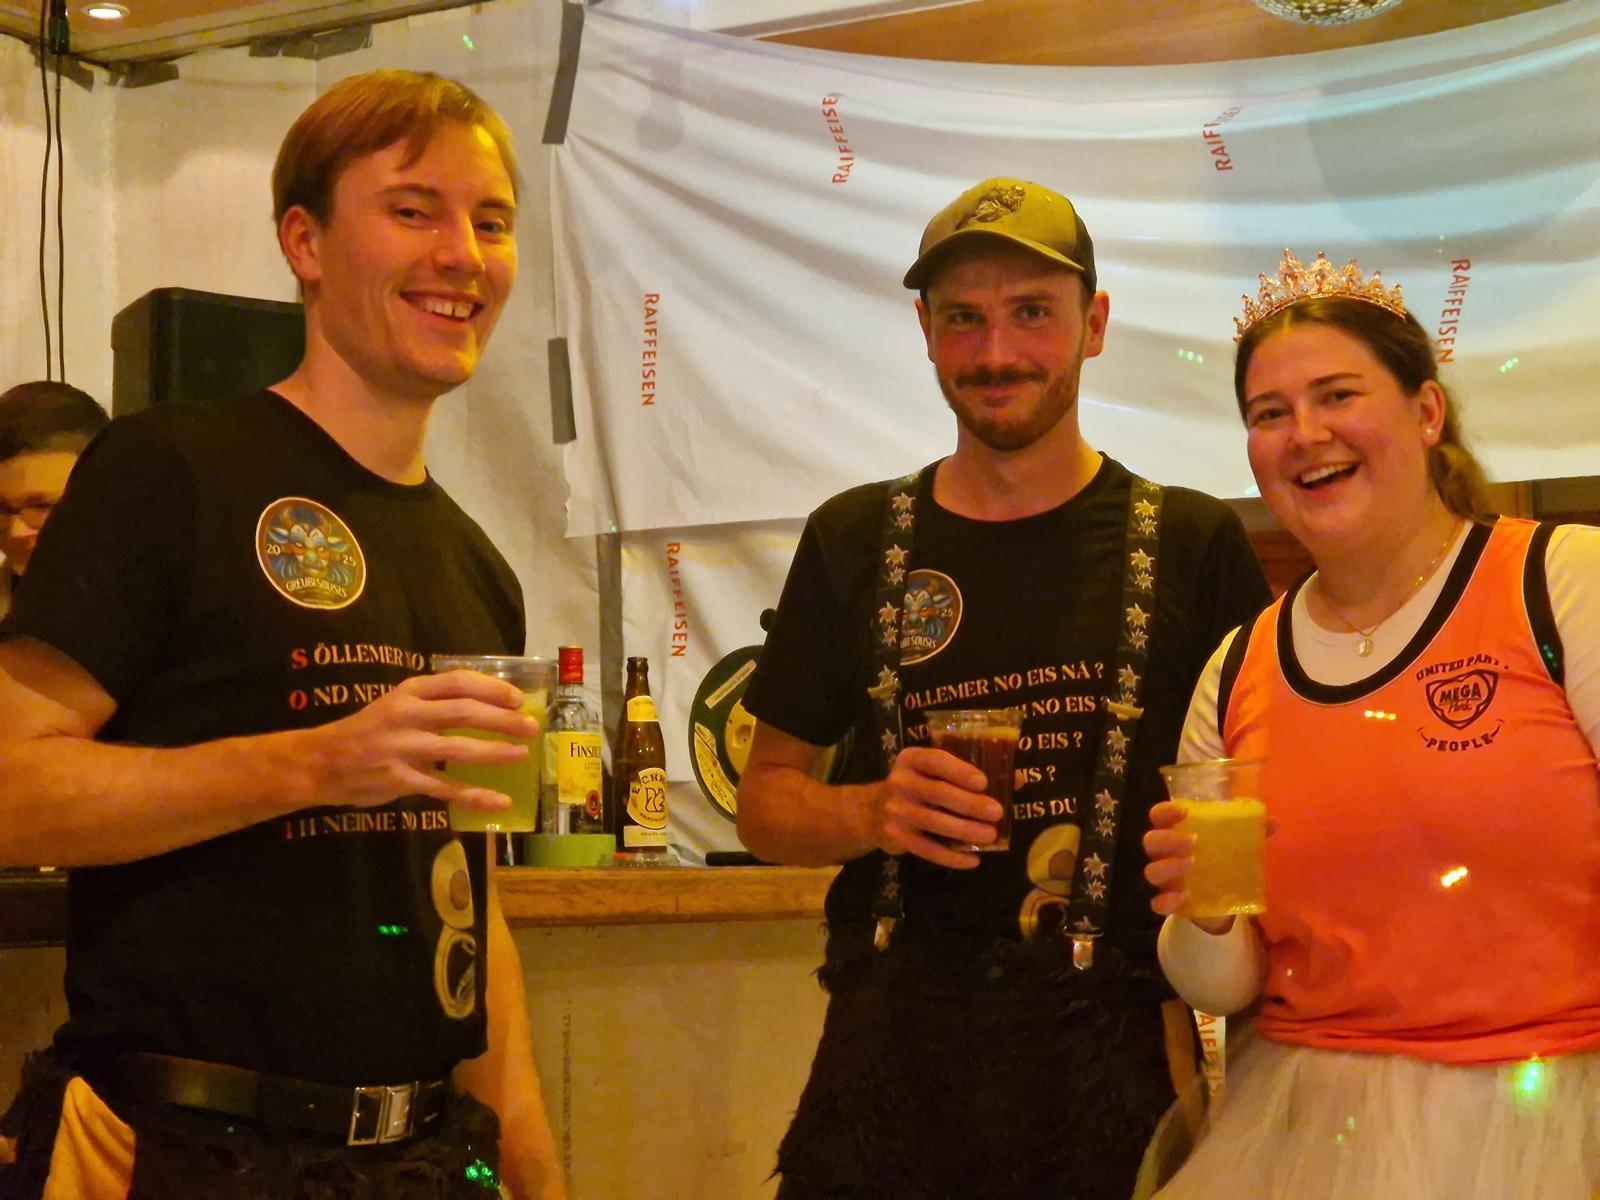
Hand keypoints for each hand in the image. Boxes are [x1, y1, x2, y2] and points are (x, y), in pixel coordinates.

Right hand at [293, 669, 539, 810]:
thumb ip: (431, 704)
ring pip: (458, 749)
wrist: (319, 762)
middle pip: (464, 712)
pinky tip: (499, 801)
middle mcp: (406, 715)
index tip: (517, 699)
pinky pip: (445, 789)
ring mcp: (403, 748)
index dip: (492, 688)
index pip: (457, 682)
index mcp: (408, 692)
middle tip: (530, 727)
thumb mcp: (395, 705)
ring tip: (522, 755)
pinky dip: (475, 795)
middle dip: (502, 720)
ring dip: (495, 752)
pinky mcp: (400, 779)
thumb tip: (482, 706)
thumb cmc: (364, 731)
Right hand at [858, 747, 1001, 869]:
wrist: (872, 812)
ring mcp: (896, 811)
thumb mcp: (933, 772)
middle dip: (970, 804)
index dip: (959, 771)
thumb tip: (1018, 780)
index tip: (983, 782)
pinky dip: (951, 857)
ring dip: (965, 830)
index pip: (935, 761)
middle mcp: (900, 782)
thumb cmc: (917, 787)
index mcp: (911, 759)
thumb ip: (969, 773)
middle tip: (997, 812)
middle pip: (937, 793)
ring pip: (934, 822)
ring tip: (990, 835)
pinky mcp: (896, 837)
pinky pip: (927, 849)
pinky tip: (972, 860)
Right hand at [1143, 800, 1262, 934]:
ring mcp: (1165, 879)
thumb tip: (1273, 823)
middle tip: (1193, 841)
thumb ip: (1250, 833)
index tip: (1184, 811)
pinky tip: (1184, 897)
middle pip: (1150, 841)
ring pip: (1151, 871)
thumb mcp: (1236, 845)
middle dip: (1168, 839)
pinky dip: (1166, 900)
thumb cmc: (1222, 860)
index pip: (1158, 815)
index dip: (1165, 811)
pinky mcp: (1168, 902)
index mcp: (1175, 831)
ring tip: (1192, 864)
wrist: (1222, 898)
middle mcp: (1164, 853)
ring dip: (1168, 866)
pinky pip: (1157, 903)